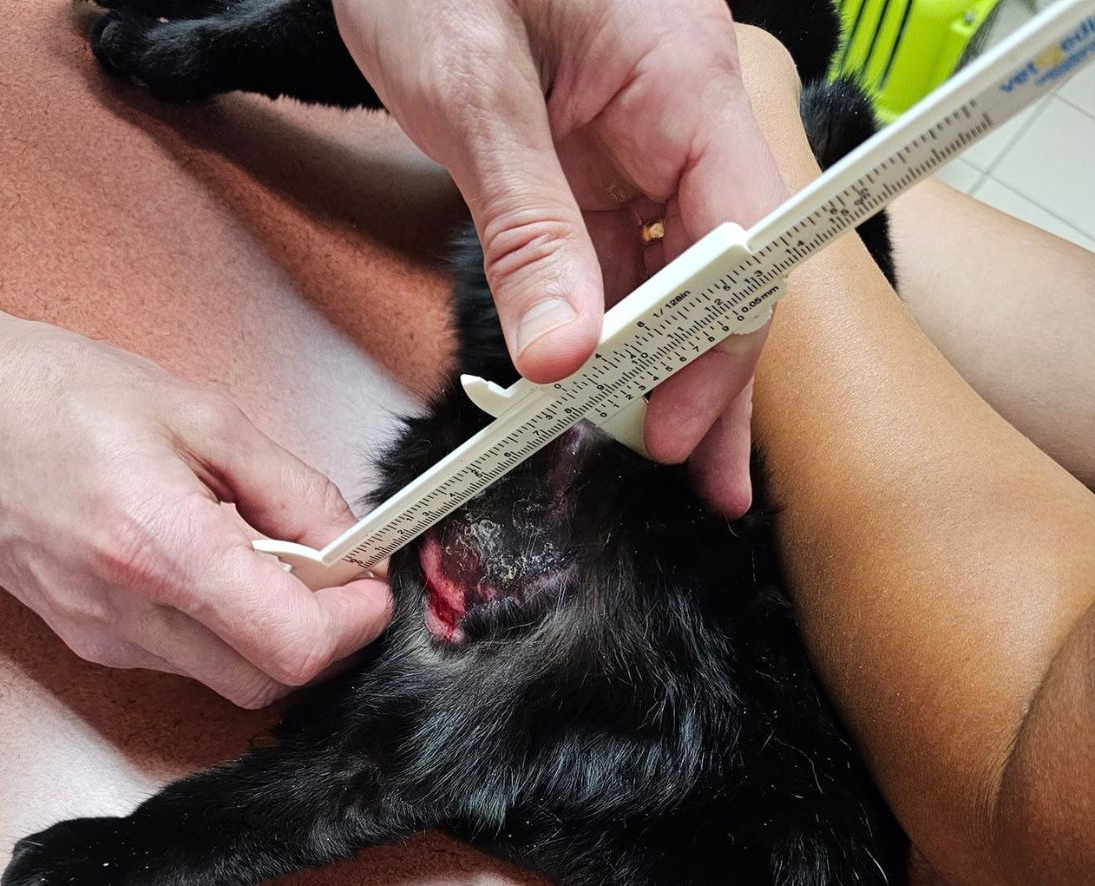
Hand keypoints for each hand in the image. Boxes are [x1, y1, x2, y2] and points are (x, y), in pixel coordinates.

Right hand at [0, 282, 389, 707]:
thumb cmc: (53, 395)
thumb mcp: (201, 416)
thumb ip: (294, 491)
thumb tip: (352, 544)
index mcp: (159, 548)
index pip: (295, 645)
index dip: (355, 622)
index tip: (371, 579)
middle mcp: (128, 614)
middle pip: (273, 680)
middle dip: (326, 635)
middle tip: (334, 571)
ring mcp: (106, 639)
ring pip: (233, 679)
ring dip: (278, 632)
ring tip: (271, 557)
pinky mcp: (95, 643)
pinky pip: (192, 661)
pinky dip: (231, 628)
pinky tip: (223, 569)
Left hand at [334, 0, 787, 515]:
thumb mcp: (471, 89)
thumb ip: (525, 225)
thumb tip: (564, 356)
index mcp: (681, 81)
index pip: (737, 239)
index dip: (716, 346)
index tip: (668, 430)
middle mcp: (675, 116)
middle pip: (719, 269)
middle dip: (714, 379)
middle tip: (711, 480)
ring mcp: (632, 141)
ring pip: (668, 272)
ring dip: (663, 365)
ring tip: (663, 455)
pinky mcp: (583, 159)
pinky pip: (610, 255)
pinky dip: (606, 325)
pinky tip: (603, 384)